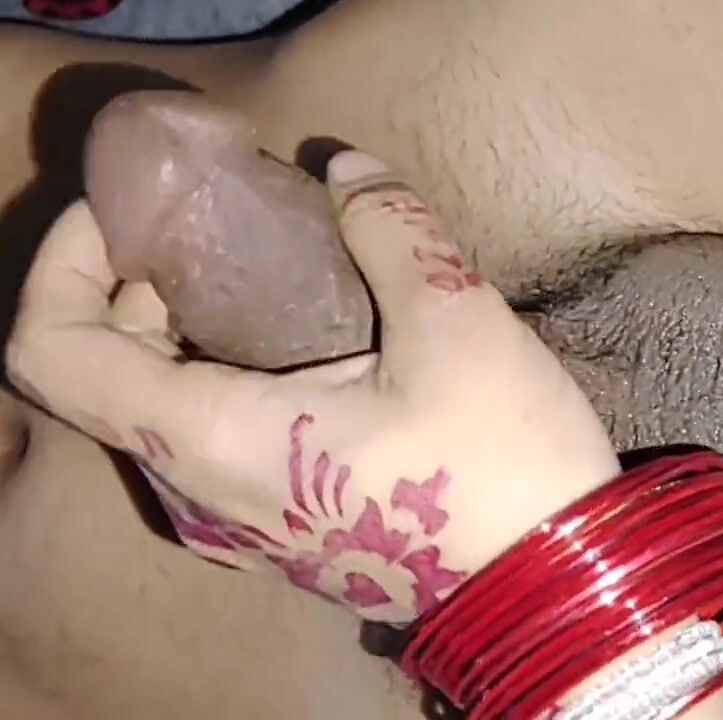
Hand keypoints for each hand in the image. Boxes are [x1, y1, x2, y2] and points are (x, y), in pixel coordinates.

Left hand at [5, 150, 620, 623]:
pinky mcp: (283, 533)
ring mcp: (239, 524)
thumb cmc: (499, 465)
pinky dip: (223, 374)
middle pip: (103, 373)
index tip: (129, 211)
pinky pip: (210, 442)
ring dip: (183, 329)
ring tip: (261, 266)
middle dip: (136, 282)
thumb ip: (391, 229)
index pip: (52, 350)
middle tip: (210, 218)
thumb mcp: (458, 325)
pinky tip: (304, 337)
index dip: (65, 260)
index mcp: (210, 439)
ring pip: (160, 410)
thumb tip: (350, 169)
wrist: (556, 585)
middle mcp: (201, 493)